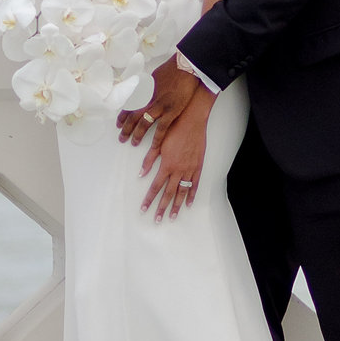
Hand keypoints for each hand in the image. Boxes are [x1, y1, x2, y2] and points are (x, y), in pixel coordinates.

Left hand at [118, 54, 197, 147]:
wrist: (185, 67)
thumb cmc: (172, 69)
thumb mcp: (154, 77)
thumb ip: (148, 88)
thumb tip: (144, 93)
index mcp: (144, 91)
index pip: (129, 106)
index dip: (123, 116)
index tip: (118, 124)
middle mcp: (149, 99)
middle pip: (133, 116)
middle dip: (126, 128)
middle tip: (121, 138)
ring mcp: (160, 106)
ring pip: (144, 123)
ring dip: (137, 134)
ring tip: (133, 143)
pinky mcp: (172, 111)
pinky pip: (162, 128)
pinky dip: (157, 138)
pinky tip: (154, 146)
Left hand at [139, 86, 213, 220]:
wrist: (192, 120)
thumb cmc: (175, 129)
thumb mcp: (159, 143)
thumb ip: (150, 159)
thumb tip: (141, 173)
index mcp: (167, 164)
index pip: (155, 187)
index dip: (149, 199)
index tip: (144, 209)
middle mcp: (178, 170)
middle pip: (168, 194)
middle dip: (161, 208)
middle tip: (157, 220)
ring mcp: (190, 169)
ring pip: (182, 192)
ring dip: (176, 206)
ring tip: (172, 217)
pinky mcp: (198, 166)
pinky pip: (195, 184)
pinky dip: (192, 195)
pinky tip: (188, 204)